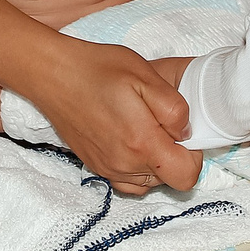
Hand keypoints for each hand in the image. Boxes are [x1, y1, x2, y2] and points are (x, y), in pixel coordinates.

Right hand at [23, 39, 203, 195]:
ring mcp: (107, 169)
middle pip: (169, 179)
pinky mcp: (95, 167)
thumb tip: (186, 132)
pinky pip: (127, 180)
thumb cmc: (100, 69)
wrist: (54, 74)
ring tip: (144, 128)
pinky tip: (130, 139)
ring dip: (155, 162)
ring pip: (149, 181)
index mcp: (142, 143)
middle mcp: (124, 165)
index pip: (186, 175)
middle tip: (161, 124)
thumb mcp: (146, 76)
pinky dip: (136, 166)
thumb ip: (174, 109)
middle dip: (174, 155)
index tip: (183, 131)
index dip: (195, 154)